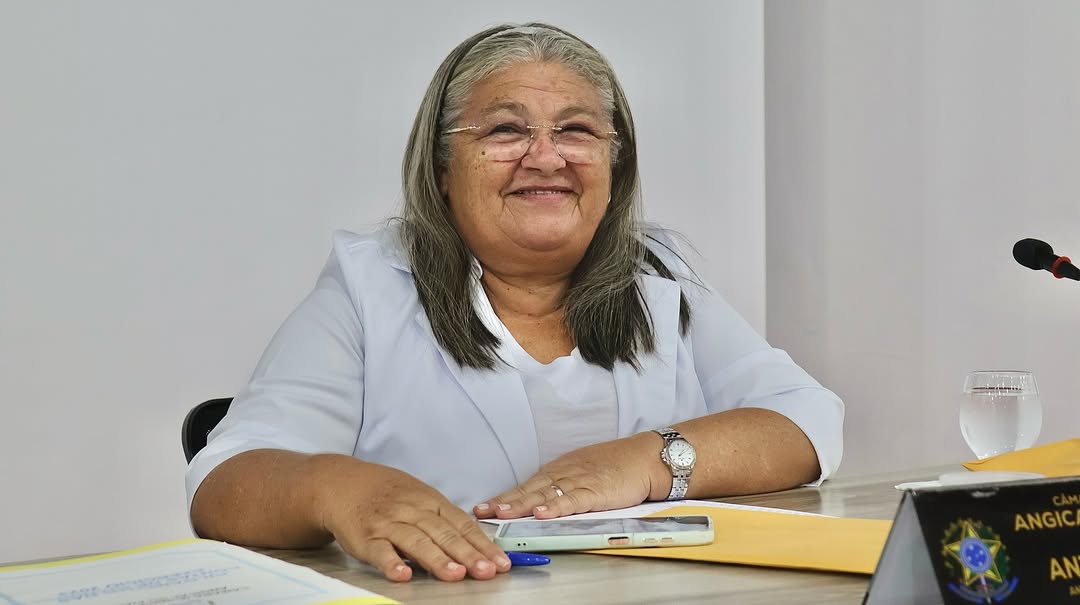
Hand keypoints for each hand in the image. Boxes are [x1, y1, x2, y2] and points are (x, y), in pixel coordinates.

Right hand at [322, 462, 510, 581]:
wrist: (343, 483)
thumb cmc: (387, 494)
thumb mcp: (420, 497)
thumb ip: (444, 520)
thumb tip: (476, 543)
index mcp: (430, 502)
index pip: (462, 524)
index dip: (482, 543)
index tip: (500, 561)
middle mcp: (412, 511)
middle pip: (444, 533)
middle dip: (468, 554)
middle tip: (487, 571)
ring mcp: (388, 524)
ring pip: (416, 542)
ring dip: (437, 559)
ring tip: (456, 575)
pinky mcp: (365, 538)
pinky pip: (379, 552)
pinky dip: (391, 563)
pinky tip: (403, 575)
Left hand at [473, 432, 666, 519]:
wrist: (644, 458)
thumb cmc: (614, 466)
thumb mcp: (581, 471)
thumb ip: (561, 484)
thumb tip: (538, 500)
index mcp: (558, 470)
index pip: (525, 485)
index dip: (504, 497)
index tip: (482, 507)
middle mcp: (564, 473)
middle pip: (529, 489)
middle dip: (504, 501)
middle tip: (481, 511)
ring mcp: (579, 481)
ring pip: (545, 494)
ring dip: (522, 504)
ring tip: (502, 513)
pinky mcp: (596, 491)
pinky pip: (572, 500)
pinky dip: (556, 506)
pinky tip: (542, 513)